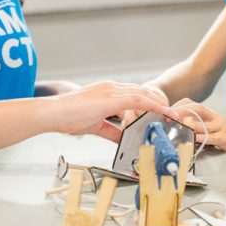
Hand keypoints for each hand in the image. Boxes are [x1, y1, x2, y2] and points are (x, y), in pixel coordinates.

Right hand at [51, 81, 176, 142]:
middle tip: (173, 114)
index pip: (135, 94)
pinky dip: (153, 106)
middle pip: (143, 92)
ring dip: (161, 104)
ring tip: (173, 115)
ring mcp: (111, 91)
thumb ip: (111, 130)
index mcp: (107, 91)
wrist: (52, 113)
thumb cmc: (67, 117)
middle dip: (160, 102)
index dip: (150, 102)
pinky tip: (163, 113)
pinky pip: (138, 100)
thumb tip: (123, 138)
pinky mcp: (110, 98)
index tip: (162, 112)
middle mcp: (112, 87)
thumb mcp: (94, 125)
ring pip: (144, 94)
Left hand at [173, 99, 225, 153]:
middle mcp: (214, 117)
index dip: (179, 106)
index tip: (167, 111)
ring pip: (203, 124)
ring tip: (178, 124)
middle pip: (197, 109)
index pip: (192, 103)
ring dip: (190, 124)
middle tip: (168, 116)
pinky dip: (202, 138)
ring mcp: (219, 127)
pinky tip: (194, 139)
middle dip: (181, 111)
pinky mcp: (224, 138)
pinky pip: (212, 137)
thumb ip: (198, 125)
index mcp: (210, 113)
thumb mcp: (212, 125)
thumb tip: (179, 126)